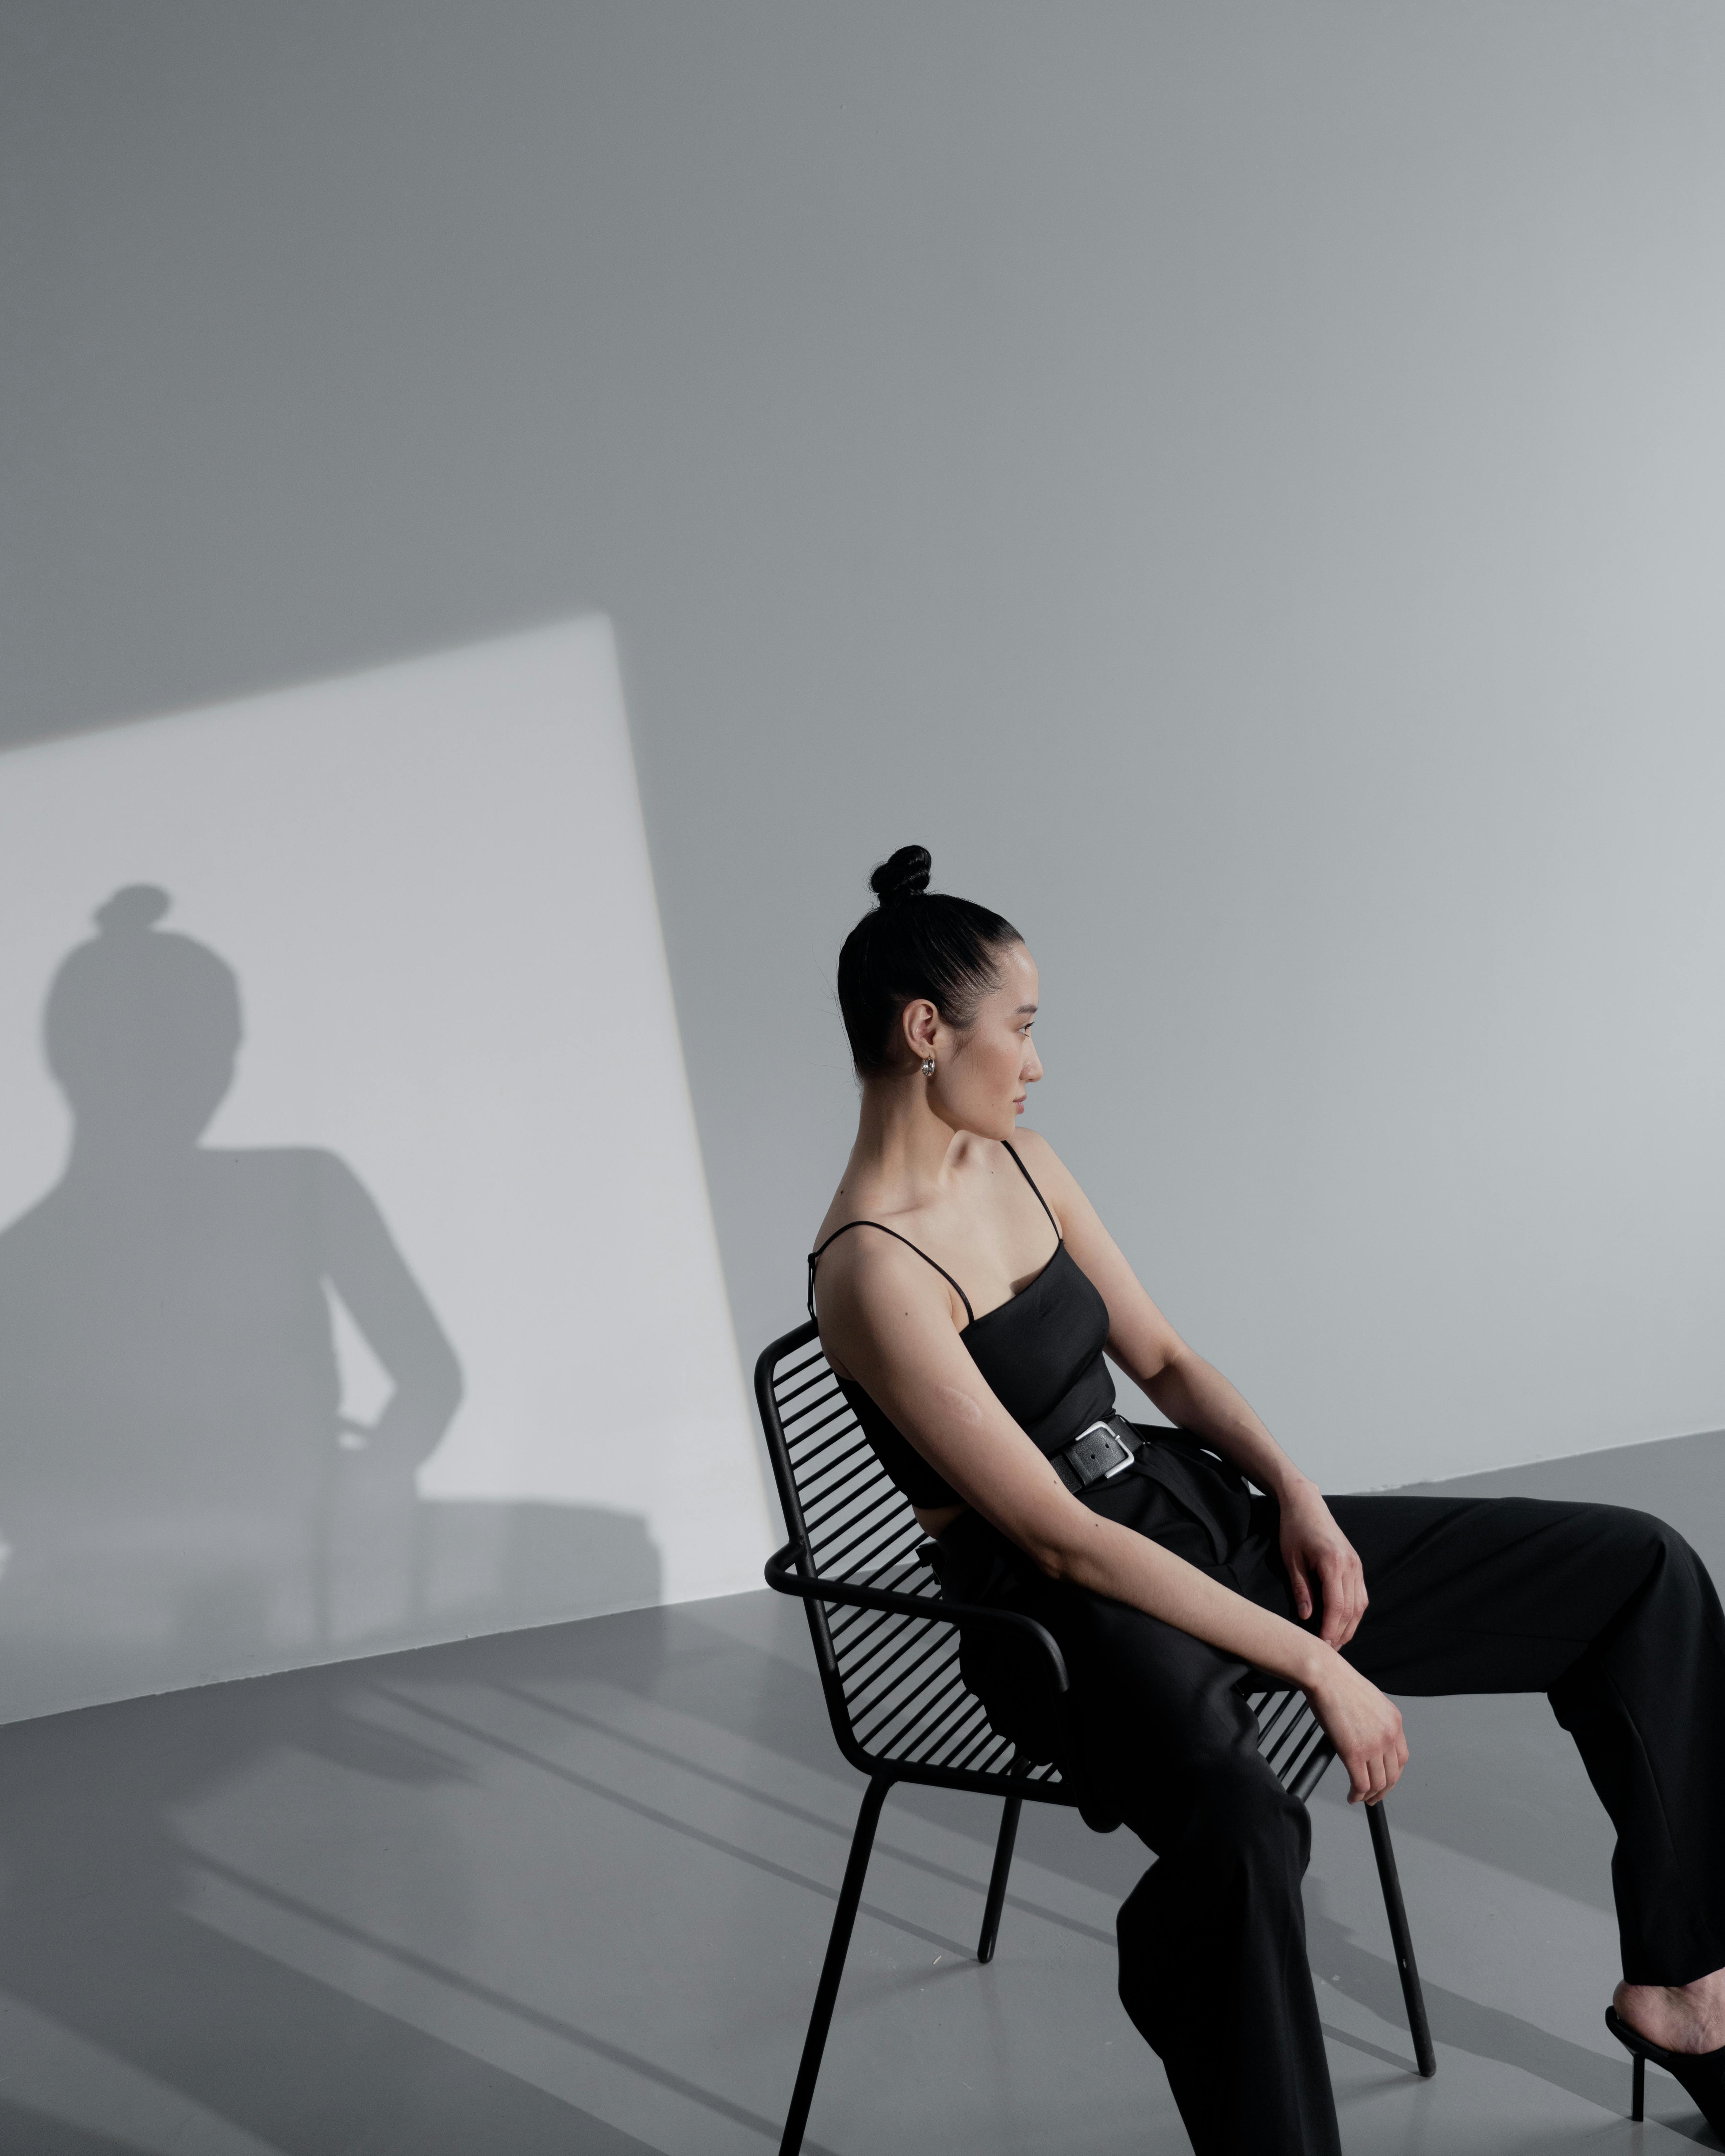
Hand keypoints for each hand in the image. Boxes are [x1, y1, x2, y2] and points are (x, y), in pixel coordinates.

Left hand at [1279, 1480, 1367, 1648]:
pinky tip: (1343, 1623)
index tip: (1323, 1647)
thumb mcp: (1291, 1560)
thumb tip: (1306, 1618)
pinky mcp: (1356, 1565)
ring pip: (1360, 1605)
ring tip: (1336, 1643)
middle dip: (1341, 1634)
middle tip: (1329, 1652)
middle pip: (1352, 1610)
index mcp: (1333, 1563)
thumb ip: (1300, 1589)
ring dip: (1350, 1626)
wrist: (1307, 1504)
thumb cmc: (1294, 1529)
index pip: (1337, 1606)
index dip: (1331, 1630)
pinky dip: (1354, 1612)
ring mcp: (1356, 1565)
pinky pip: (1361, 1595)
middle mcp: (1350, 1565)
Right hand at [1303, 1653, 1407, 1805]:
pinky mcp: (1354, 1753)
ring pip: (1378, 1783)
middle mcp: (1389, 1734)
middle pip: (1393, 1774)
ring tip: (1361, 1798)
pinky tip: (1351, 1796)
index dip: (1393, 1774)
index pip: (1402, 1758)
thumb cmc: (1338, 1682)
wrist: (1325, 1675)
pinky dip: (1357, 1794)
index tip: (1385, 1780)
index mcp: (1394, 1720)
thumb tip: (1366, 1737)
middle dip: (1384, 1790)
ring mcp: (1373, 1745)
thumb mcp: (1369, 1700)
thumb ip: (1374, 1721)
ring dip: (1370, 1795)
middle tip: (1374, 1797)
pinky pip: (1360, 1783)